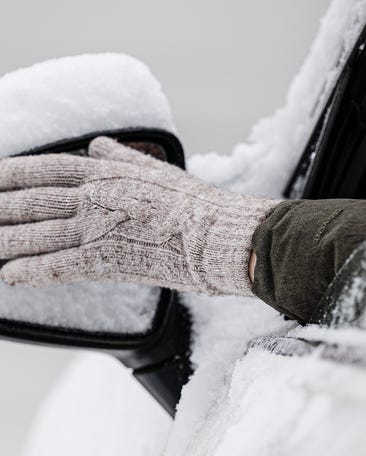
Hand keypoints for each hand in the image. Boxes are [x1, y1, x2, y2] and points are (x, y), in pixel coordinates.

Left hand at [0, 138, 277, 295]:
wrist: (213, 232)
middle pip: (33, 201)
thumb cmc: (192, 202)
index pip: (46, 169)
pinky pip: (59, 267)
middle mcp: (94, 198)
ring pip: (38, 234)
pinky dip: (31, 272)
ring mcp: (96, 229)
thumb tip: (96, 145)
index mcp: (106, 174)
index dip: (12, 173)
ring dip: (4, 239)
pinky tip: (9, 276)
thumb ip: (121, 156)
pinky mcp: (106, 260)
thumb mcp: (156, 169)